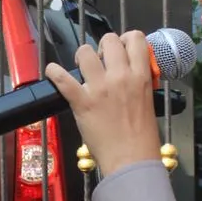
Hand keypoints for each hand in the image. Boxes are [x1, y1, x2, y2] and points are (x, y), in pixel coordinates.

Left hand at [44, 31, 161, 177]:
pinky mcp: (82, 102)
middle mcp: (121, 77)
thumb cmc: (143, 139)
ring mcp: (100, 88)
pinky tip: (53, 72)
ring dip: (82, 57)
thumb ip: (139, 84)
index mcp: (141, 77)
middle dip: (103, 46)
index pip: (136, 39)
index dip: (127, 39)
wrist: (132, 161)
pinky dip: (54, 72)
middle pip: (110, 40)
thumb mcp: (149, 103)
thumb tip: (130, 75)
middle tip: (101, 61)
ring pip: (86, 52)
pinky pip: (62, 78)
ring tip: (82, 69)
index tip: (121, 49)